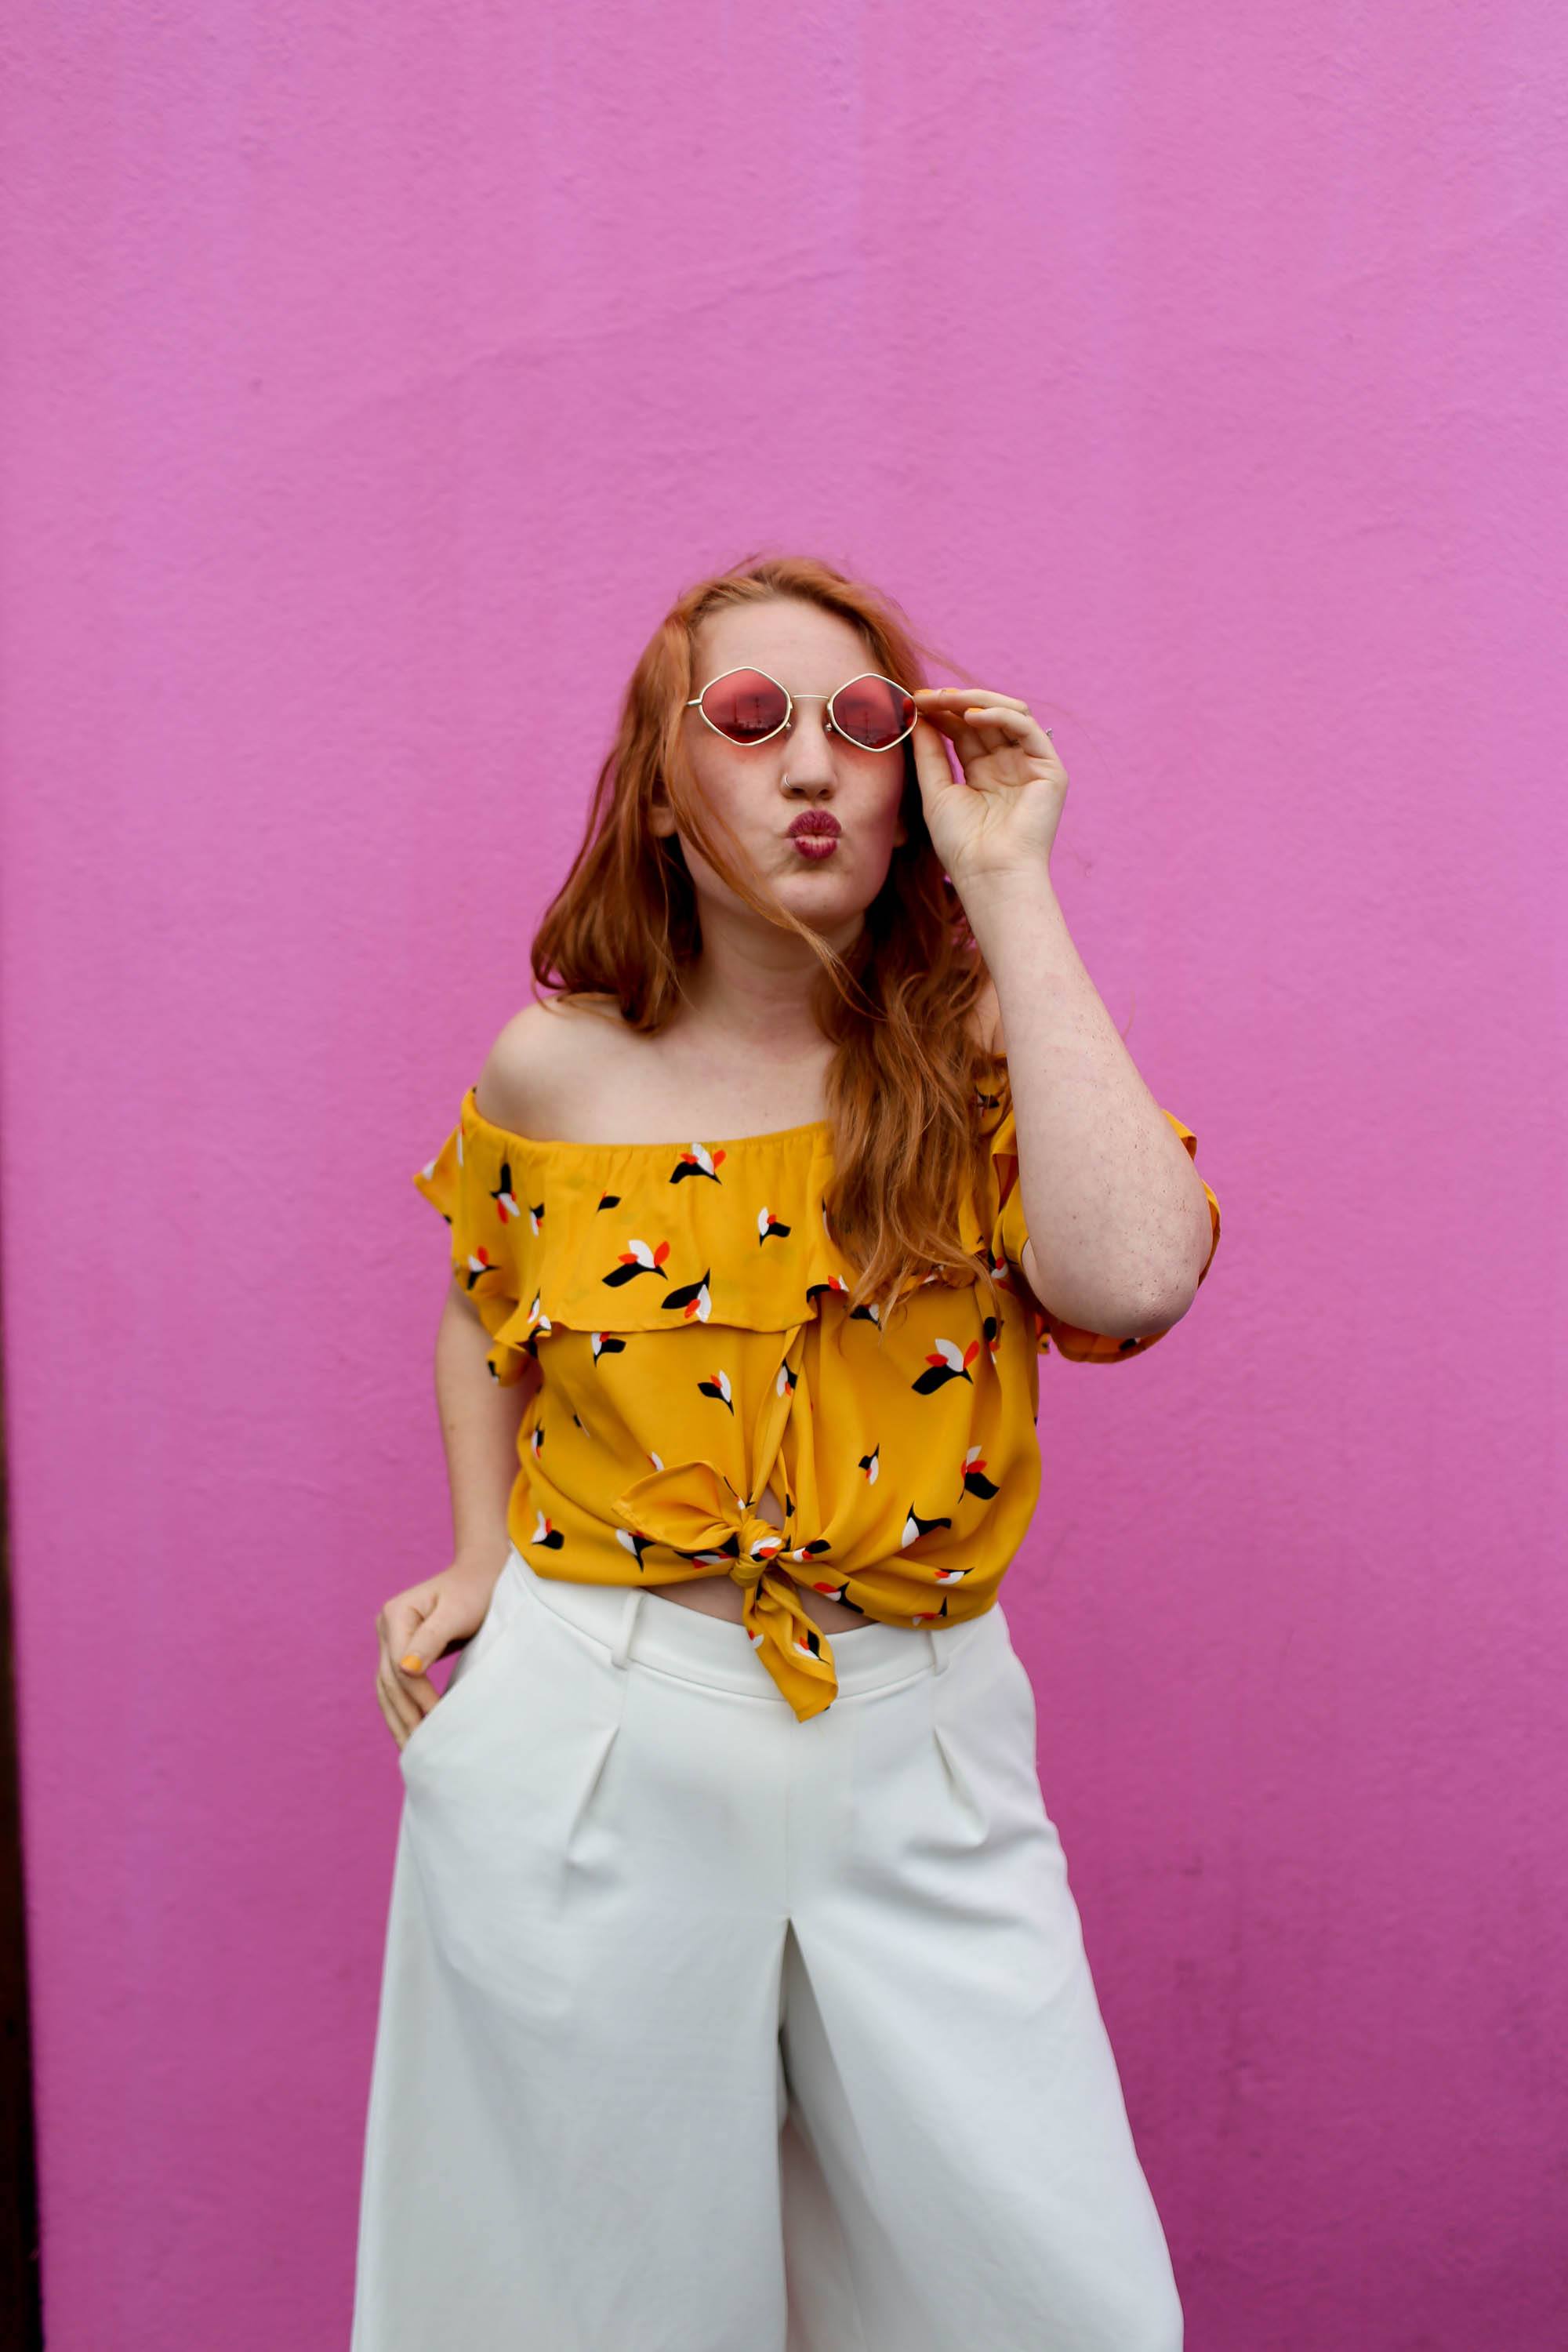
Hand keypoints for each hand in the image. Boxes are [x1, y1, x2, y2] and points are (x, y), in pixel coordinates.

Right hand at [374, 1552, 506, 1751]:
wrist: (483, 1574)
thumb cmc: (476, 1591)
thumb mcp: (458, 1612)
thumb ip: (431, 1639)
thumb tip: (406, 1670)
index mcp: (395, 1614)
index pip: (400, 1667)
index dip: (418, 1696)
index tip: (439, 1720)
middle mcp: (385, 1626)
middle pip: (389, 1681)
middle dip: (404, 1716)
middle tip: (421, 1750)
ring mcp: (390, 1638)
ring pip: (386, 1688)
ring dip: (398, 1719)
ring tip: (412, 1751)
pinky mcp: (400, 1649)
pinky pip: (396, 1685)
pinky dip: (402, 1709)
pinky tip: (413, 1731)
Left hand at [908, 686, 1066, 891]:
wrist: (989, 874)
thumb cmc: (962, 844)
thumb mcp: (937, 791)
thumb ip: (929, 753)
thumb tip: (917, 715)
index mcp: (984, 773)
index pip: (965, 730)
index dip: (942, 713)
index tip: (914, 702)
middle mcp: (1009, 765)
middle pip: (985, 718)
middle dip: (955, 703)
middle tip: (927, 697)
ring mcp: (1031, 766)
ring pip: (1009, 714)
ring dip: (976, 701)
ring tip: (947, 700)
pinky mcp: (1050, 770)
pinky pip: (1027, 729)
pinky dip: (1001, 716)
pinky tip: (972, 716)